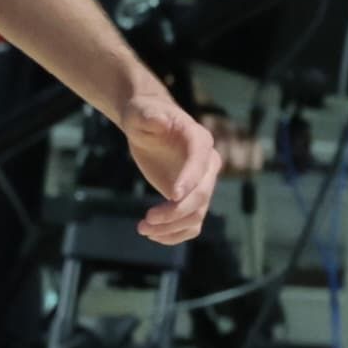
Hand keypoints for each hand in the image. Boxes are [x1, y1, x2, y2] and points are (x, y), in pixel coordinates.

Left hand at [118, 76, 219, 244]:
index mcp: (199, 139)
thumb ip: (148, 116)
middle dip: (176, 212)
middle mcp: (207, 164)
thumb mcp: (140, 113)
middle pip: (202, 195)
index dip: (189, 179)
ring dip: (172, 228)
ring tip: (143, 228)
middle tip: (146, 220)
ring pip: (197, 215)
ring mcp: (202, 184)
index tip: (172, 196)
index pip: (200, 162)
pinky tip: (154, 235)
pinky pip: (192, 224)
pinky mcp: (191, 198)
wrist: (147, 126)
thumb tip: (159, 120)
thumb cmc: (143, 116)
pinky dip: (175, 235)